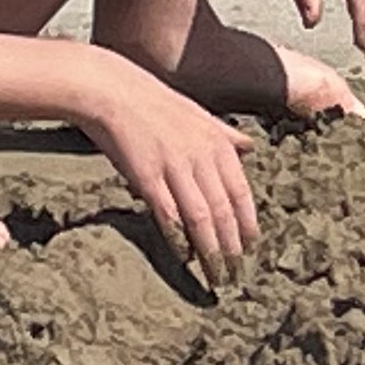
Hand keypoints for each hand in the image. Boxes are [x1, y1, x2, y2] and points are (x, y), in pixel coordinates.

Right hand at [78, 55, 262, 281]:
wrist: (112, 90)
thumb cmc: (153, 103)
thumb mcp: (198, 113)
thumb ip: (225, 134)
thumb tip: (250, 145)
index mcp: (217, 142)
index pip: (241, 191)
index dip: (248, 223)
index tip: (252, 247)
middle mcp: (201, 155)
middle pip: (224, 209)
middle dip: (233, 245)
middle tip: (238, 273)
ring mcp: (175, 166)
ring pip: (201, 217)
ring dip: (211, 250)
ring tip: (217, 274)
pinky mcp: (147, 176)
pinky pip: (168, 213)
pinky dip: (178, 237)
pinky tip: (184, 256)